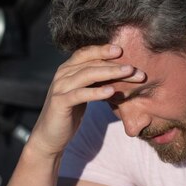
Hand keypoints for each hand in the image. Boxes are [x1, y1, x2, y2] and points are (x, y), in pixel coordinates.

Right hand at [28, 44, 143, 156]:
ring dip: (110, 72)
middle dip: (114, 64)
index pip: (86, 53)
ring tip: (129, 73)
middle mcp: (62, 75)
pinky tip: (111, 91)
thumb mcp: (83, 94)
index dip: (103, 50)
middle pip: (91, 63)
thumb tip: (120, 74)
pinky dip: (96, 92)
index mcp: (67, 69)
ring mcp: (60, 88)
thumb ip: (94, 82)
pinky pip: (80, 94)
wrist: (49, 136)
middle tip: (135, 68)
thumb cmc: (69, 113)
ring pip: (87, 74)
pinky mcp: (60, 103)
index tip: (122, 50)